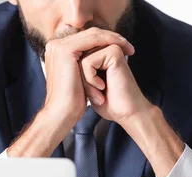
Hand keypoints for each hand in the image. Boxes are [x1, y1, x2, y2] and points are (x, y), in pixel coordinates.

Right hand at [41, 28, 134, 122]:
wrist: (62, 113)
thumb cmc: (73, 101)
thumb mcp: (80, 78)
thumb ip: (85, 64)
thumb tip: (101, 59)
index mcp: (58, 50)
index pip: (86, 38)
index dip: (105, 40)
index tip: (123, 47)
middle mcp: (56, 45)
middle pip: (90, 33)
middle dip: (112, 38)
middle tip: (129, 46)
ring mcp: (59, 46)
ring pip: (93, 34)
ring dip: (113, 39)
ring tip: (128, 48)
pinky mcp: (65, 50)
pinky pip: (93, 40)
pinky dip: (109, 42)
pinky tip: (121, 48)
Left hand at [80, 44, 184, 176]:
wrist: (126, 113)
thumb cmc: (108, 102)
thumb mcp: (87, 84)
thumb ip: (78, 69)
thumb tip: (66, 61)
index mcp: (101, 53)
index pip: (77, 58)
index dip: (80, 78)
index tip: (97, 90)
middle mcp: (107, 48)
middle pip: (78, 57)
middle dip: (83, 79)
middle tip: (99, 92)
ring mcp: (111, 48)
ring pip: (81, 60)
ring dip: (87, 81)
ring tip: (100, 92)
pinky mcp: (113, 52)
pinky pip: (87, 62)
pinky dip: (90, 79)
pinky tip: (103, 87)